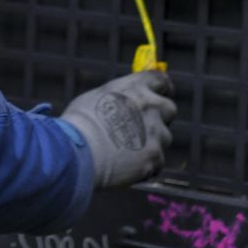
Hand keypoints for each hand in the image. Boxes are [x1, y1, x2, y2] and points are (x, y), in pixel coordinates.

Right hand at [61, 71, 176, 187]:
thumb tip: (125, 102)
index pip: (159, 80)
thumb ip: (119, 97)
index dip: (163, 87)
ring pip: (162, 138)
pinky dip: (145, 166)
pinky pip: (156, 162)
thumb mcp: (97, 97)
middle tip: (145, 127)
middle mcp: (150, 106)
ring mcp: (155, 132)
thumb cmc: (79, 124)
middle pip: (169, 108)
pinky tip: (125, 168)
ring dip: (150, 144)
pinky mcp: (155, 157)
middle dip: (161, 117)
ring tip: (125, 153)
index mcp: (135, 88)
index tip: (164, 93)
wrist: (78, 152)